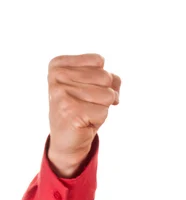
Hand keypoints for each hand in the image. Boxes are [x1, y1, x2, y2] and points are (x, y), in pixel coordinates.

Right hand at [47, 53, 120, 174]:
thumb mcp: (95, 86)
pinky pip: (104, 111)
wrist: (68, 138)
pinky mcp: (70, 112)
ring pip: (107, 94)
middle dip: (105, 94)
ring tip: (87, 112)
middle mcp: (56, 76)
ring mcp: (61, 94)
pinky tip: (85, 122)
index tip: (86, 90)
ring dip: (103, 107)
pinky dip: (100, 119)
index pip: (98, 61)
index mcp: (58, 65)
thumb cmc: (83, 108)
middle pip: (106, 77)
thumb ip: (110, 77)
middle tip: (88, 104)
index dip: (102, 79)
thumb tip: (114, 80)